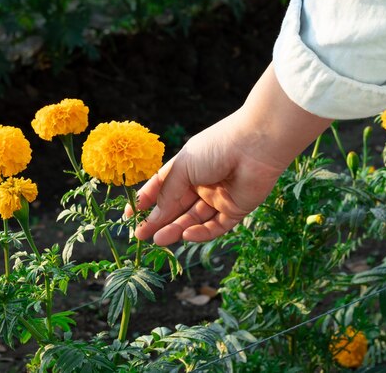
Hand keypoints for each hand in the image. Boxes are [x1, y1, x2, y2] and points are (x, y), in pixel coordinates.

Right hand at [125, 64, 331, 245]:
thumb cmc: (215, 148)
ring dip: (176, 229)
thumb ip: (167, 194)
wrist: (256, 145)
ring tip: (159, 240)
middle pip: (176, 206)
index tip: (130, 216)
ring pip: (193, 219)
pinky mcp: (236, 209)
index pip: (161, 187)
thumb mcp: (183, 168)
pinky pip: (216, 226)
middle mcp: (201, 182)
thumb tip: (153, 216)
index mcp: (187, 167)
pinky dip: (201, 233)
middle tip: (141, 236)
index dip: (145, 201)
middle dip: (158, 221)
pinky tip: (186, 235)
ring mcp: (219, 197)